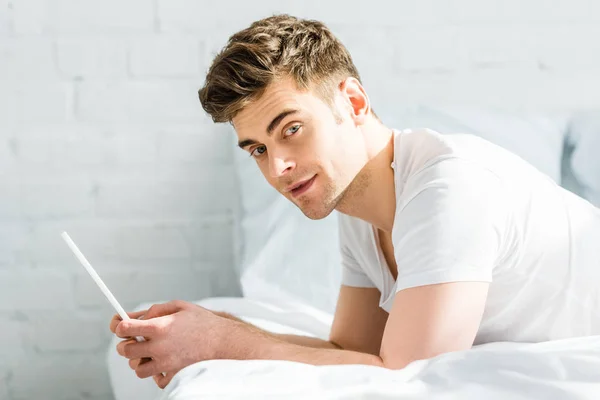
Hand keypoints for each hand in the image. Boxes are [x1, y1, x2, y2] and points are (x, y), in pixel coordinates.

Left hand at [113, 300, 229, 388]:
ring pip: (137, 368)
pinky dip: (157, 372)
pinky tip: (167, 362)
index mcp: (159, 326)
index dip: (119, 327)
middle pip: (125, 351)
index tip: (123, 327)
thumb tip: (136, 317)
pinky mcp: (172, 376)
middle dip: (127, 345)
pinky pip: (155, 379)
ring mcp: (165, 364)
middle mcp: (159, 347)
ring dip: (141, 360)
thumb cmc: (203, 322)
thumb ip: (155, 310)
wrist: (224, 342)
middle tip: (136, 341)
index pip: (124, 328)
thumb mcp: (179, 306)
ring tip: (154, 352)